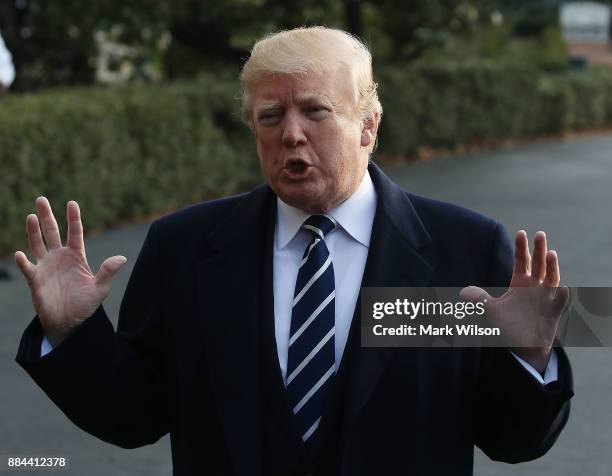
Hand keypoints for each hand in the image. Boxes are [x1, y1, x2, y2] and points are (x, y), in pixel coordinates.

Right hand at [15, 197, 126, 346]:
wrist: (70, 322)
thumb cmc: (86, 304)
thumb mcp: (100, 288)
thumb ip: (108, 271)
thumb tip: (122, 258)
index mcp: (76, 256)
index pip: (75, 233)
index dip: (73, 218)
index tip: (72, 202)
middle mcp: (59, 257)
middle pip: (52, 232)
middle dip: (47, 216)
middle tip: (41, 199)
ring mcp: (46, 266)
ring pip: (37, 244)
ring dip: (34, 231)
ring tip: (31, 216)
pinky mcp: (35, 279)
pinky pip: (27, 267)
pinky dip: (22, 261)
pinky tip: (19, 254)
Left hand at [461, 230, 569, 372]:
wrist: (524, 345)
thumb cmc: (509, 325)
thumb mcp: (491, 310)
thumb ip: (479, 299)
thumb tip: (463, 293)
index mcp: (520, 283)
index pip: (521, 261)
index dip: (521, 248)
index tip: (521, 232)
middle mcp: (534, 287)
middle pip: (538, 264)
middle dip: (538, 249)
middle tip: (539, 233)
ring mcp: (545, 298)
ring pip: (551, 278)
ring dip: (552, 267)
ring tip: (551, 254)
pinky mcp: (552, 312)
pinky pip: (558, 304)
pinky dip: (561, 296)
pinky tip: (563, 289)